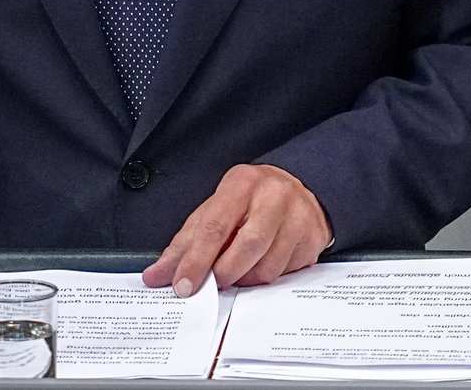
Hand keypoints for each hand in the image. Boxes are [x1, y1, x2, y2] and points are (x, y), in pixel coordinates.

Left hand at [143, 164, 331, 295]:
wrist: (298, 189)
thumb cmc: (249, 202)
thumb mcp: (213, 212)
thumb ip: (184, 245)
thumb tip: (156, 275)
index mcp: (241, 184)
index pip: (215, 226)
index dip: (196, 261)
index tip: (183, 286)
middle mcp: (274, 195)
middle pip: (246, 247)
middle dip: (225, 273)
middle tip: (215, 282)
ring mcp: (298, 216)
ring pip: (268, 266)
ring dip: (247, 279)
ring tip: (240, 269)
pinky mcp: (313, 238)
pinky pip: (286, 273)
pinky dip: (268, 277)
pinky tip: (264, 262)